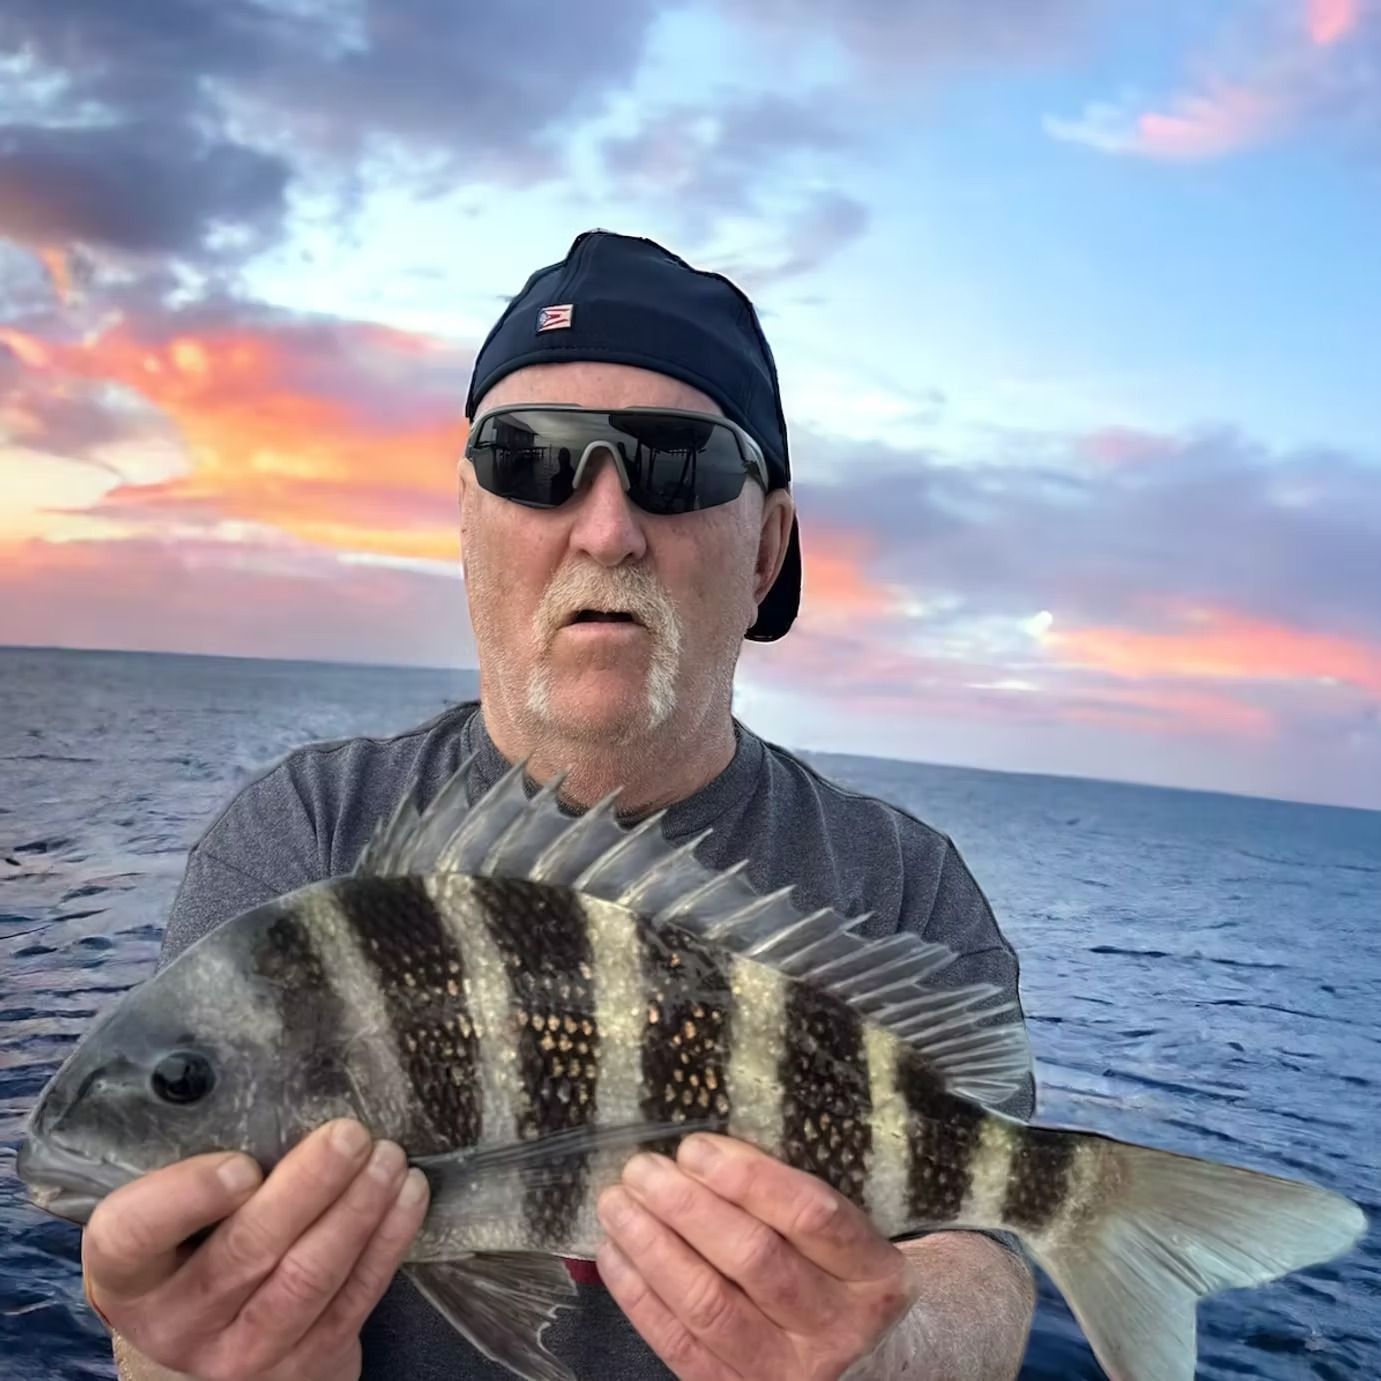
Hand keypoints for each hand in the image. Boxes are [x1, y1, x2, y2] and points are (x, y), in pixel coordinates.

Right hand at [81, 1118, 428, 1380]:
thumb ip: (205, 1159)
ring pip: (307, 1278)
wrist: (215, 1331)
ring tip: (389, 1158)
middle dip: (309, 1187)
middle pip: (245, 1251)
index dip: (187, 1198)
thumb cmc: (196, 1240)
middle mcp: (176, 1322)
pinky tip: (406, 1197)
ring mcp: (238, 1355)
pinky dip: (386, 1243)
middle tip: (350, 1135)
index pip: (135, 1234)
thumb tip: (281, 1078)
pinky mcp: (301, 1368)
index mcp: (128, 1272)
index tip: (242, 1163)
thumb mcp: (176, 1207)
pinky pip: (353, 1301)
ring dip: (358, 1211)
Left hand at [596, 1134, 919, 1380]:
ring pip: (710, 1304)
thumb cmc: (846, 1279)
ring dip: (652, 1246)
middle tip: (641, 1169)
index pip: (808, 1214)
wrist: (875, 1364)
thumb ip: (786, 1197)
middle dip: (686, 1206)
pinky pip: (681, 1346)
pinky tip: (615, 1254)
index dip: (747, 1177)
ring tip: (617, 1204)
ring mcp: (789, 1372)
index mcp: (870, 1271)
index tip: (694, 1148)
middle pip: (752, 1257)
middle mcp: (835, 1327)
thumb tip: (705, 1155)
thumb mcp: (846, 1235)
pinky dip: (640, 1297)